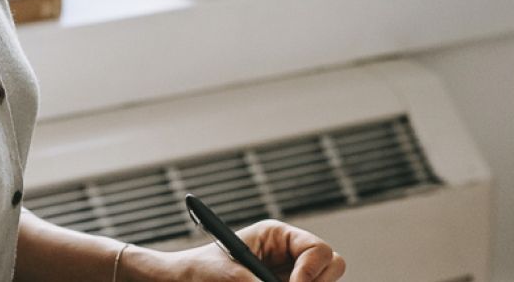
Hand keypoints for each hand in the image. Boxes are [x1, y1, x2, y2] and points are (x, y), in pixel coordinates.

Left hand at [129, 219, 344, 281]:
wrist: (181, 281)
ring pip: (323, 281)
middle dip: (318, 281)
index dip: (312, 270)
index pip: (317, 249)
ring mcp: (289, 274)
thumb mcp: (230, 275)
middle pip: (331, 264)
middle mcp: (289, 253)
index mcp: (278, 236)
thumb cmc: (200, 271)